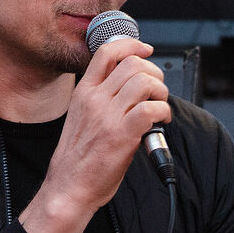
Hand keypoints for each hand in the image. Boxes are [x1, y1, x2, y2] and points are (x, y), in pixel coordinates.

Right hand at [19, 36, 169, 232]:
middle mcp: (95, 99)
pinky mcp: (123, 134)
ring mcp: (108, 116)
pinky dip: (164, 112)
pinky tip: (161, 122)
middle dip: (153, 71)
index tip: (145, 49)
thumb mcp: (81, 117)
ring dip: (161, 92)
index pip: (107, 52)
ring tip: (160, 106)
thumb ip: (101, 99)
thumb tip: (131, 87)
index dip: (132, 45)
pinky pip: (152, 109)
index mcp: (83, 93)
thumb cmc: (77, 159)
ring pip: (145, 82)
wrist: (69, 187)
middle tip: (157, 89)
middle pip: (132, 64)